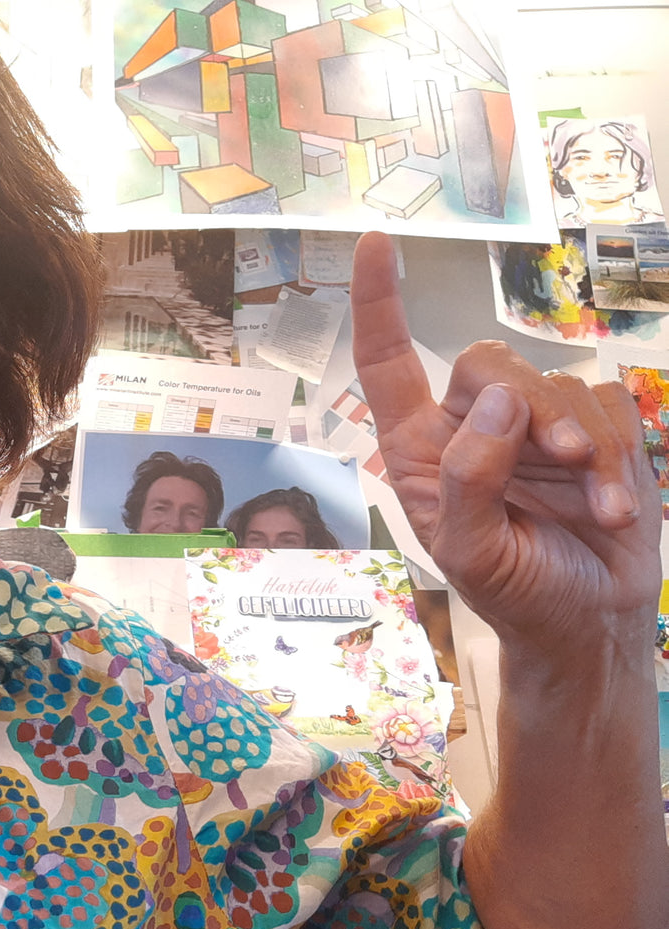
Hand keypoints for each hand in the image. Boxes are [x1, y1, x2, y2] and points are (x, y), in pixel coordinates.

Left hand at [349, 231, 659, 650]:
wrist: (587, 622)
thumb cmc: (514, 590)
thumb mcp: (471, 551)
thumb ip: (471, 478)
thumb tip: (496, 399)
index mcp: (422, 450)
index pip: (388, 364)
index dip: (377, 305)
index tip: (372, 244)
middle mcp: (473, 427)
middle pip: (487, 363)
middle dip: (529, 407)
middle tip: (563, 461)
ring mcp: (536, 427)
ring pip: (554, 385)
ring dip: (582, 445)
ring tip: (595, 508)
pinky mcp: (597, 432)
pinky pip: (609, 406)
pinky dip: (617, 456)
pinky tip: (613, 509)